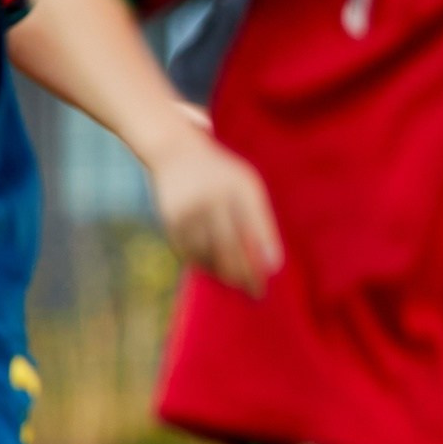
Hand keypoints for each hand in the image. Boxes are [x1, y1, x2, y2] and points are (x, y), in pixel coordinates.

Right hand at [145, 131, 281, 296]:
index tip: (271, 275)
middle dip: (244, 272)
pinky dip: (202, 263)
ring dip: (223, 271)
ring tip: (236, 284)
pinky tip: (214, 270)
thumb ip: (259, 219)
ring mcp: (188, 210)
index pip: (254, 226)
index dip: (263, 253)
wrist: (174, 151)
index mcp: (237, 186)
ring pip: (208, 252)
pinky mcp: (171, 220)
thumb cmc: (220, 172)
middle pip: (230, 245)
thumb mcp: (246, 184)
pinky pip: (189, 250)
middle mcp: (211, 198)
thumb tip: (271, 264)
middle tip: (255, 292)